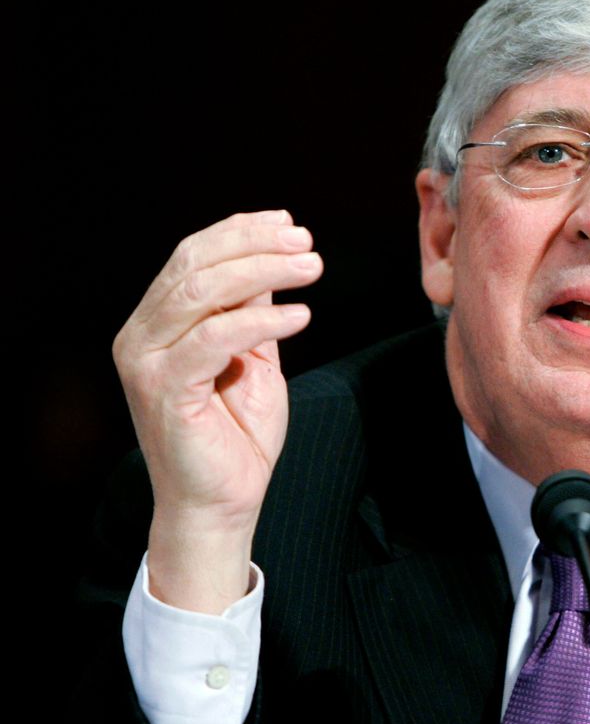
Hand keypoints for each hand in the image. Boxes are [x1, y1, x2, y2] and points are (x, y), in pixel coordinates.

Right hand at [112, 210, 322, 610]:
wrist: (222, 501)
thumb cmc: (238, 434)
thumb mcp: (254, 358)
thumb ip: (254, 310)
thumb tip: (275, 260)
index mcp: (158, 322)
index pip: (193, 256)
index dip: (241, 232)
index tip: (289, 222)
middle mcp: (141, 335)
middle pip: (195, 264)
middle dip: (256, 244)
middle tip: (307, 243)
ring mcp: (146, 362)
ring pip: (201, 292)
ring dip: (263, 271)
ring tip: (312, 267)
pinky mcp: (164, 389)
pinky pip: (214, 339)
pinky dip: (261, 320)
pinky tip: (300, 314)